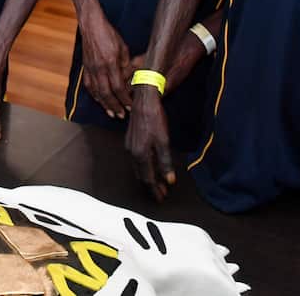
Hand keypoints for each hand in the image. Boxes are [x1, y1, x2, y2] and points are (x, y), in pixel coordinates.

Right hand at [78, 11, 132, 117]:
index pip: (118, 87)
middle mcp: (99, 68)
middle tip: (121, 115)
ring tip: (111, 113)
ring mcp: (91, 69)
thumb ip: (126, 64)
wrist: (91, 25)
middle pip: (107, 93)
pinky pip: (89, 86)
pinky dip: (94, 95)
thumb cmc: (108, 34)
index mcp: (110, 63)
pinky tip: (99, 100)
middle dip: (115, 106)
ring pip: (97, 92)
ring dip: (104, 104)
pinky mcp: (85, 67)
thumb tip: (128, 77)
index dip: (124, 99)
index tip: (130, 106)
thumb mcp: (123, 47)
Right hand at [126, 86, 174, 200]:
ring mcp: (129, 146)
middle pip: (141, 176)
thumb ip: (165, 162)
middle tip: (160, 195)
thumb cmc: (155, 119)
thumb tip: (169, 180)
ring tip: (156, 185)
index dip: (155, 190)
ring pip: (138, 168)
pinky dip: (143, 168)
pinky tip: (149, 168)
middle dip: (151, 187)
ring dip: (147, 178)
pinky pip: (136, 160)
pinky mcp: (130, 141)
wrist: (144, 101)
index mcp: (140, 154)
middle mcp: (132, 152)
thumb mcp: (164, 141)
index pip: (148, 179)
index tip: (161, 198)